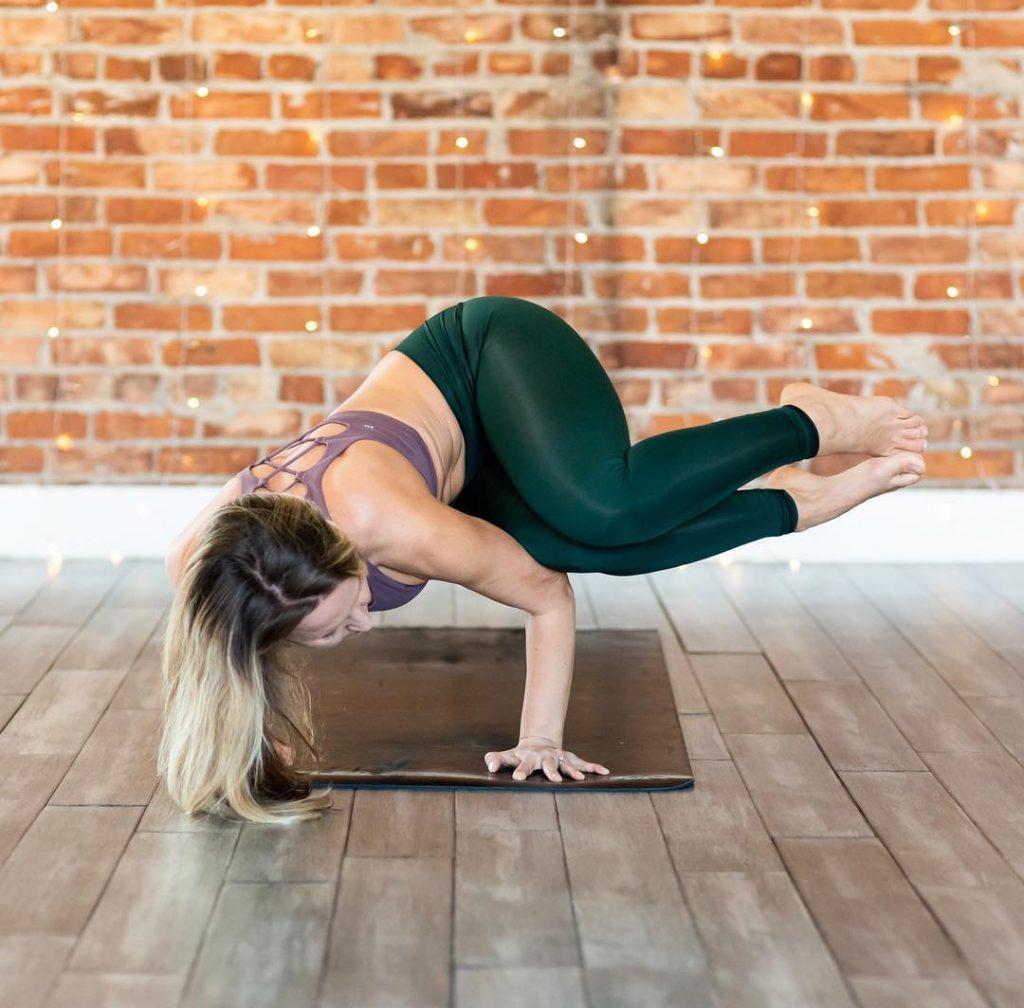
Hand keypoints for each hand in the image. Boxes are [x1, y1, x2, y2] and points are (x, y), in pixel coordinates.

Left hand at [484, 737, 610, 782]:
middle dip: (551, 772)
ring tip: (579, 778)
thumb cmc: (520, 755)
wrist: (538, 743)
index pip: (521, 764)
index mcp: (527, 758)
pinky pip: (583, 763)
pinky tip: (604, 771)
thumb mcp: (507, 757)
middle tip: (554, 780)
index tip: (516, 778)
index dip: (519, 771)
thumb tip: (489, 766)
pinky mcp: (569, 759)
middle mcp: (544, 757)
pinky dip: (593, 766)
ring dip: (573, 771)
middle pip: (547, 764)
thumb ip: (495, 760)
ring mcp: (558, 757)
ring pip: (566, 764)